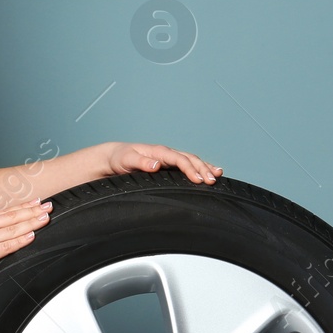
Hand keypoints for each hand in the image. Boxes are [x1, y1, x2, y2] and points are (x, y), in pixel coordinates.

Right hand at [0, 198, 52, 289]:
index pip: (4, 212)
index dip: (22, 206)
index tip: (36, 202)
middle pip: (12, 216)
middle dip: (32, 210)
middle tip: (49, 205)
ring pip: (12, 228)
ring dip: (31, 222)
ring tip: (46, 217)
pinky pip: (6, 246)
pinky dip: (20, 239)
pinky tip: (32, 235)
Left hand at [105, 142, 221, 183]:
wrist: (114, 157)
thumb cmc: (119, 159)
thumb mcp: (126, 161)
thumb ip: (140, 162)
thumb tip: (156, 164)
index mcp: (158, 152)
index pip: (179, 159)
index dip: (190, 169)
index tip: (199, 180)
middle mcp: (166, 154)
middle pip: (190, 159)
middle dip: (203, 169)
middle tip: (212, 181)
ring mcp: (168, 159)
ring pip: (191, 160)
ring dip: (205, 167)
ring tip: (218, 175)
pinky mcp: (168, 166)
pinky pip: (187, 165)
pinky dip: (200, 168)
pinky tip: (209, 173)